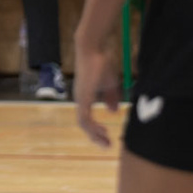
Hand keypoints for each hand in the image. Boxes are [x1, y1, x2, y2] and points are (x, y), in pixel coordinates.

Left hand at [72, 33, 118, 148]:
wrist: (94, 48)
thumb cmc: (101, 63)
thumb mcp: (110, 83)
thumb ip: (111, 97)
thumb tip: (112, 112)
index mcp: (85, 97)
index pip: (87, 119)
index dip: (96, 129)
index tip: (108, 136)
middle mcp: (80, 99)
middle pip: (84, 124)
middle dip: (95, 136)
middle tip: (108, 145)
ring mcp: (80, 98)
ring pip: (83, 123)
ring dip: (94, 134)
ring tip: (106, 140)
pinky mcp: (83, 96)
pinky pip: (85, 117)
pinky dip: (92, 126)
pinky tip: (102, 130)